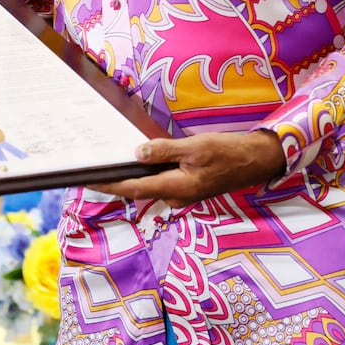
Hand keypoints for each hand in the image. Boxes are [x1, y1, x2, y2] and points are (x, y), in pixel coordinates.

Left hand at [89, 130, 286, 207]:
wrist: (256, 161)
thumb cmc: (228, 153)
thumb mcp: (195, 147)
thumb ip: (165, 151)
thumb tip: (138, 153)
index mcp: (175, 188)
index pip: (133, 188)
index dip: (109, 185)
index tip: (88, 181)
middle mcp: (176, 196)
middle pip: (138, 189)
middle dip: (116, 181)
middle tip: (93, 168)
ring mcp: (182, 194)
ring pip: (150, 185)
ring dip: (132, 176)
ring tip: (112, 162)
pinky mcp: (188, 187)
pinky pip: (162, 181)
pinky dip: (148, 172)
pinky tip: (141, 160)